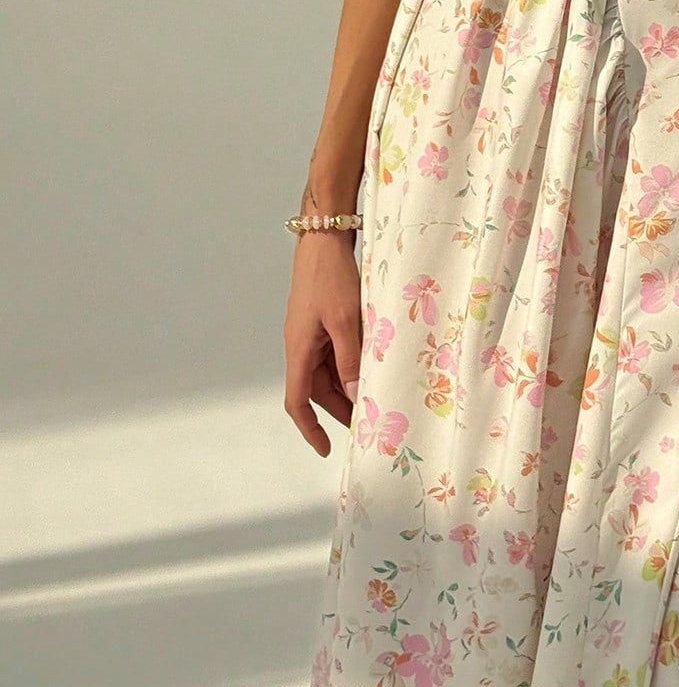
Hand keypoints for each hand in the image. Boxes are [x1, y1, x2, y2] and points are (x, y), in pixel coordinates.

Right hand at [283, 233, 363, 455]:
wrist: (324, 236)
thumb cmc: (331, 277)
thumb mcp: (345, 322)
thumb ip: (350, 360)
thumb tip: (353, 395)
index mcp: (298, 349)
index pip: (297, 401)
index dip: (309, 429)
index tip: (326, 449)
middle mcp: (300, 344)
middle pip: (316, 389)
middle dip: (339, 409)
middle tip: (367, 423)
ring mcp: (310, 331)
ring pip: (326, 370)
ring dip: (346, 385)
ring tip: (372, 396)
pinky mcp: (321, 319)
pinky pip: (332, 350)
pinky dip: (348, 363)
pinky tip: (369, 363)